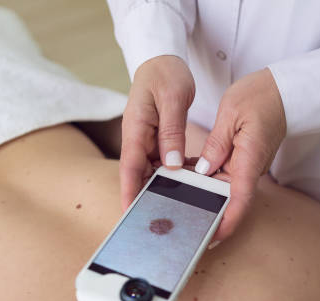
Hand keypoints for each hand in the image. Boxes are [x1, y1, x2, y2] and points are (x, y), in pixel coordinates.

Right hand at [120, 56, 194, 210]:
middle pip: (139, 176)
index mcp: (135, 129)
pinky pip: (163, 162)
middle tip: (159, 222)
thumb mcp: (172, 99)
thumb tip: (172, 163)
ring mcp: (146, 140)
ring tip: (178, 210)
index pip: (130, 168)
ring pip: (153, 171)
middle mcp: (138, 139)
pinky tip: (190, 184)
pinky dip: (174, 173)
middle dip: (146, 198)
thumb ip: (171, 132)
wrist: (162, 60)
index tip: (130, 214)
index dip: (130, 193)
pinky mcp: (157, 140)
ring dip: (163, 188)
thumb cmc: (165, 75)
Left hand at [196, 68, 285, 241]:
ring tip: (174, 193)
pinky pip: (222, 174)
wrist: (286, 90)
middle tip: (180, 219)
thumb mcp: (232, 113)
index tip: (212, 236)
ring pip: (222, 187)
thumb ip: (216, 144)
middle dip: (207, 213)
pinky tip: (184, 171)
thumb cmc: (262, 96)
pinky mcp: (242, 159)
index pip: (239, 200)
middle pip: (228, 200)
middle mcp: (249, 168)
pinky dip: (205, 175)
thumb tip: (203, 170)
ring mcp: (246, 165)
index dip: (227, 222)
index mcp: (249, 159)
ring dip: (202, 193)